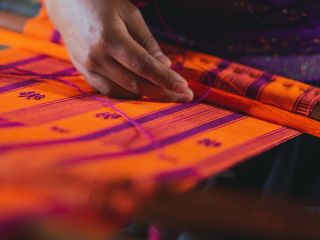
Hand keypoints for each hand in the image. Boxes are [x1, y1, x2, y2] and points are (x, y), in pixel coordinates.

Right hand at [45, 0, 193, 101]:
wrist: (64, 1)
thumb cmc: (101, 1)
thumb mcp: (129, 14)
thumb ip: (147, 43)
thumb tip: (164, 66)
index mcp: (108, 38)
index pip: (143, 66)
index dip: (165, 79)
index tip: (184, 88)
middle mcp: (95, 57)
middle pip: (135, 83)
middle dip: (163, 92)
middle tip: (184, 96)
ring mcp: (86, 67)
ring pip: (122, 91)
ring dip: (148, 96)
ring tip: (168, 95)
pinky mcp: (82, 71)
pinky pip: (108, 90)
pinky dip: (128, 93)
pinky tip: (143, 92)